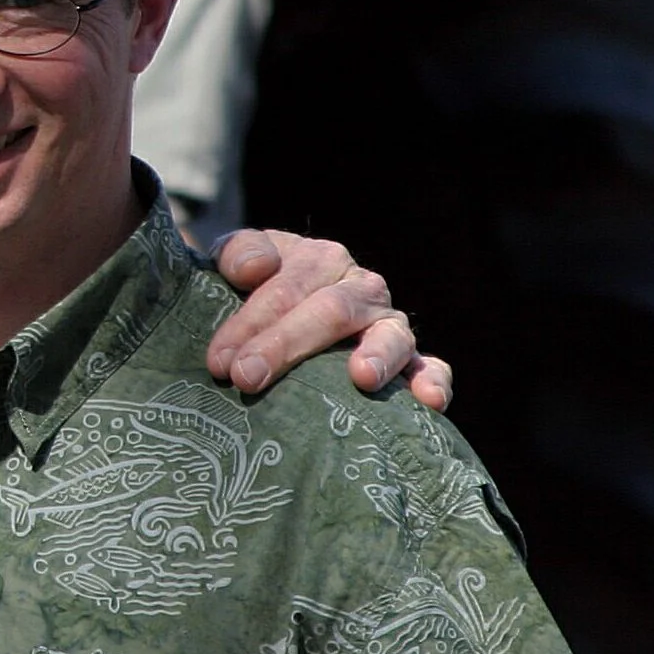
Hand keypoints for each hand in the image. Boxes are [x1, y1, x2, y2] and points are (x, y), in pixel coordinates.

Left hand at [206, 230, 452, 412]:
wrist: (280, 305)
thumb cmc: (254, 288)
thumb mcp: (238, 259)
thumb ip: (239, 252)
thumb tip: (255, 267)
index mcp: (322, 259)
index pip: (286, 287)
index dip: (250, 323)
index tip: (220, 361)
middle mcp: (361, 288)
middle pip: (330, 312)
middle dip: (286, 345)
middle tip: (247, 378)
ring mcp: (389, 325)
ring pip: (390, 336)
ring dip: (378, 356)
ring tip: (361, 378)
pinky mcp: (410, 360)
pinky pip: (431, 367)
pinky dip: (433, 381)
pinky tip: (428, 401)